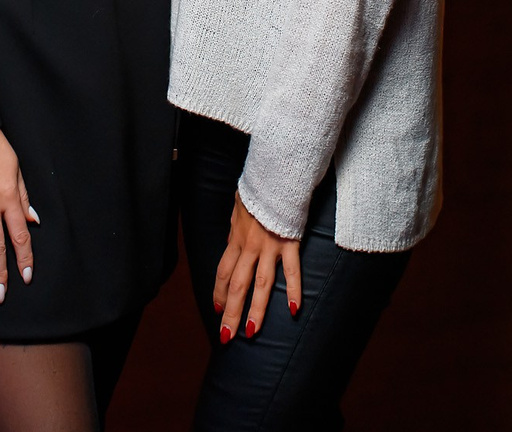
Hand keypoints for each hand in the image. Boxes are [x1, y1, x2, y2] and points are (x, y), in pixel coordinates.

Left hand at [213, 194, 300, 342]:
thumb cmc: (257, 190)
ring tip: (251, 331)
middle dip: (230, 313)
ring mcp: (269, 247)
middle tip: (226, 337)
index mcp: (236, 239)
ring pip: (261, 284)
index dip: (218, 293)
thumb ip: (236, 227)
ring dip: (255, 310)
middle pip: (236, 285)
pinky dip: (294, 290)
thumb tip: (233, 239)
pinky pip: (292, 271)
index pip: (222, 272)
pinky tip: (294, 310)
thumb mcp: (238, 207)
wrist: (276, 175)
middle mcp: (249, 247)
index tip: (216, 309)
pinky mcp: (289, 243)